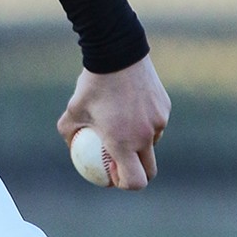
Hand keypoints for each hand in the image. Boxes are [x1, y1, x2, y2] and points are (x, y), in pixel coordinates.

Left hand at [57, 54, 170, 190]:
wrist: (118, 53)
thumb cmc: (92, 84)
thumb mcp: (72, 110)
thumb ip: (70, 134)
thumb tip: (73, 149)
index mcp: (124, 142)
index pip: (134, 180)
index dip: (125, 183)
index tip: (113, 176)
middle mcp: (146, 136)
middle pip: (149, 169)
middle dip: (137, 173)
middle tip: (121, 164)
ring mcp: (159, 122)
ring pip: (152, 143)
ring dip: (140, 144)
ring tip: (122, 128)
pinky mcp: (166, 107)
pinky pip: (156, 123)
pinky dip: (145, 122)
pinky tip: (130, 106)